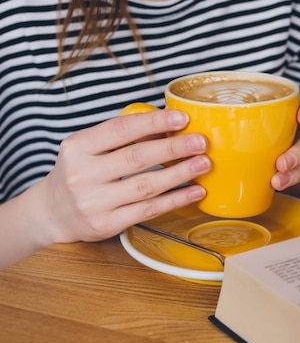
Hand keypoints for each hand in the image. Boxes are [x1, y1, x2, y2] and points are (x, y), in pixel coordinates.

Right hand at [35, 110, 210, 244]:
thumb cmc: (81, 172)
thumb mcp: (90, 148)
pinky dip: (175, 200)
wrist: (52, 213)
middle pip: (137, 157)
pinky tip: (195, 191)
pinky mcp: (107, 224)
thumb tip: (170, 124)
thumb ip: (124, 137)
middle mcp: (82, 174)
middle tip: (201, 142)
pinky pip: (148, 210)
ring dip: (180, 174)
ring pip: (146, 186)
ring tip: (204, 164)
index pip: (121, 129)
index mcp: (78, 147)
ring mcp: (94, 202)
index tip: (182, 118)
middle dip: (174, 148)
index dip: (154, 122)